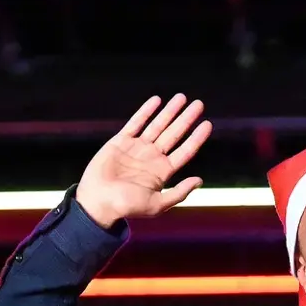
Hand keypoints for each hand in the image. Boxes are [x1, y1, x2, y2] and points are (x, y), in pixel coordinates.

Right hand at [75, 94, 211, 226]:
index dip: (197, 138)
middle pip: (174, 134)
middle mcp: (152, 158)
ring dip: (169, 111)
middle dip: (186, 119)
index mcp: (163, 172)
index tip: (207, 123)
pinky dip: (146, 112)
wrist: (98, 201)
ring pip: (157, 125)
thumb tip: (199, 180)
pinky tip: (157, 101)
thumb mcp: (157, 205)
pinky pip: (136, 123)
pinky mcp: (120, 142)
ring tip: (181, 97)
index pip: (185, 151)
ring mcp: (137, 148)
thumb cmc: (126, 207)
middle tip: (199, 104)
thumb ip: (179, 193)